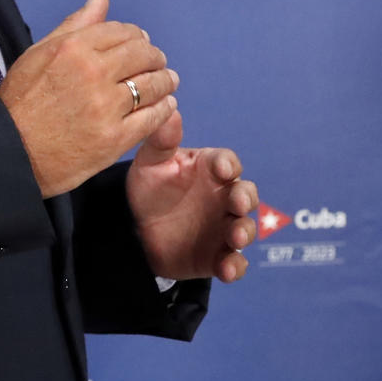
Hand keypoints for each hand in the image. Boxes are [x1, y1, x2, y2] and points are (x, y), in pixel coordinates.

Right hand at [0, 0, 177, 195]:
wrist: (11, 153)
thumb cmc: (20, 103)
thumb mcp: (39, 53)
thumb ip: (75, 25)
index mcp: (74, 48)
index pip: (123, 32)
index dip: (137, 37)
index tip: (141, 44)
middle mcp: (93, 73)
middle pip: (142, 55)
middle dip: (155, 57)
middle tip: (159, 62)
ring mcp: (106, 107)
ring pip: (152, 85)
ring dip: (165, 80)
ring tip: (168, 81)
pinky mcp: (114, 138)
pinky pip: (151, 118)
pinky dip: (164, 108)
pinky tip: (166, 104)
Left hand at [124, 109, 257, 282]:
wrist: (135, 231)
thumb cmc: (150, 188)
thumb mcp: (151, 164)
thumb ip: (162, 141)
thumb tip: (170, 111)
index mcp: (211, 170)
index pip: (227, 162)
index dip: (228, 165)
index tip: (222, 169)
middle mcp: (224, 197)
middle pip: (246, 194)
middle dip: (246, 198)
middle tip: (237, 202)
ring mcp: (223, 227)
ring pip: (245, 228)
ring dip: (244, 232)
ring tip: (234, 237)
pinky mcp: (218, 256)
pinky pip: (234, 262)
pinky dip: (235, 267)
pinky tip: (227, 269)